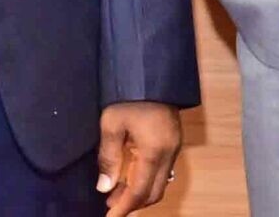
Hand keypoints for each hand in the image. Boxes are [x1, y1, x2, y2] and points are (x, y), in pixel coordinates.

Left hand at [97, 100, 183, 214]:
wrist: (152, 75)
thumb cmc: (129, 98)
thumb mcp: (111, 125)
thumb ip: (109, 158)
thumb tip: (105, 188)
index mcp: (154, 152)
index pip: (140, 191)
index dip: (124, 208)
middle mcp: (169, 154)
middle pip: (154, 192)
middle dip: (133, 204)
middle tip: (110, 207)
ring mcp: (174, 148)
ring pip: (160, 182)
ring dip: (139, 192)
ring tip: (115, 193)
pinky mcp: (173, 141)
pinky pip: (162, 170)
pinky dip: (146, 180)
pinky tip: (129, 175)